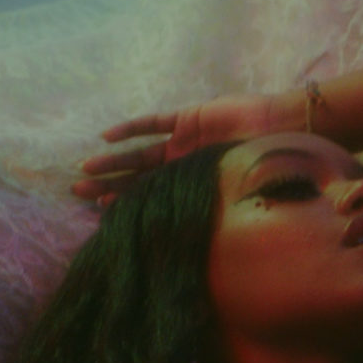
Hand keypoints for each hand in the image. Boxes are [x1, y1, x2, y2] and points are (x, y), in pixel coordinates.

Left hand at [72, 93, 274, 204]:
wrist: (286, 130)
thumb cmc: (269, 165)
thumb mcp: (236, 192)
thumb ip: (213, 207)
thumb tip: (194, 245)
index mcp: (193, 185)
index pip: (153, 196)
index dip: (126, 202)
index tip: (100, 211)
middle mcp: (183, 165)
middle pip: (138, 177)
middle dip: (107, 182)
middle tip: (77, 191)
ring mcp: (184, 140)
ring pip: (140, 152)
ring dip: (113, 160)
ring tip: (85, 167)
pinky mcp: (188, 117)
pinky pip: (155, 123)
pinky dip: (133, 128)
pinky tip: (108, 136)